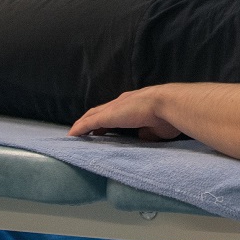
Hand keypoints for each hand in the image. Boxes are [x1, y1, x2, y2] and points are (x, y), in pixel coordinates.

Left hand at [69, 88, 183, 141]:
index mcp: (133, 104)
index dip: (107, 119)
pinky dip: (79, 128)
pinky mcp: (107, 115)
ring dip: (83, 124)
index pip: (115, 111)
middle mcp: (121, 103)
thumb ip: (147, 131)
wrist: (165, 104)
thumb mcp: (156, 128)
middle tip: (84, 131)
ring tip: (74, 134)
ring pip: (92, 116)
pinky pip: (88, 123)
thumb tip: (141, 136)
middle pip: (100, 111)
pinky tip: (72, 135)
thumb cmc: (167, 116)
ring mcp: (113, 108)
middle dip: (91, 120)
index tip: (100, 129)